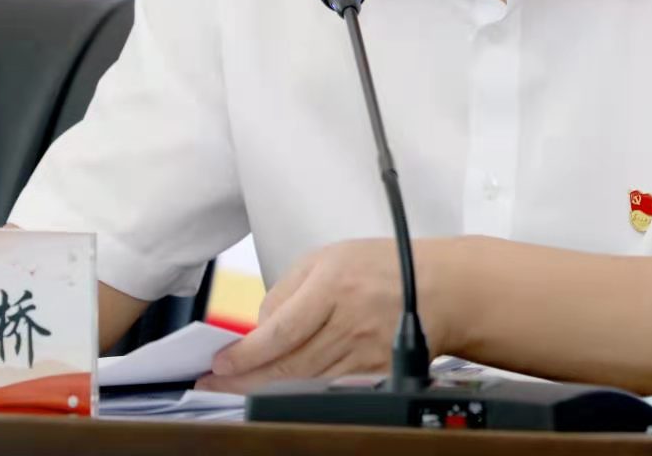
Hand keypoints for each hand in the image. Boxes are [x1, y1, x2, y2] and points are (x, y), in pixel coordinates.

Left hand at [197, 236, 463, 394]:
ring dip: (264, 389)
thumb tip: (259, 328)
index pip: (280, 331)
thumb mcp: (328, 257)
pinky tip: (276, 392)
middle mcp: (348, 323)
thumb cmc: (383, 267)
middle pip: (287, 364)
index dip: (245, 354)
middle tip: (212, 384)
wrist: (439, 288)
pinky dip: (297, 394)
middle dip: (243, 379)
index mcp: (334, 286)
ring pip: (304, 382)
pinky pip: (327, 389)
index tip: (220, 363)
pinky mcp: (373, 374)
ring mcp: (363, 354)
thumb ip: (288, 289)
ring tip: (234, 390)